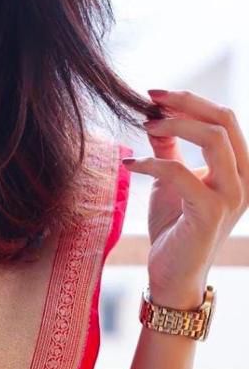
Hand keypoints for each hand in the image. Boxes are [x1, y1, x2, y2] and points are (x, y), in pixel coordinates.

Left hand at [123, 89, 248, 307]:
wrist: (173, 274)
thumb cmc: (174, 225)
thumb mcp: (171, 178)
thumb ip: (169, 146)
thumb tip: (154, 112)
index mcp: (241, 167)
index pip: (225, 118)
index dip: (191, 100)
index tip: (155, 94)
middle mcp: (245, 180)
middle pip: (225, 120)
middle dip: (186, 103)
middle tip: (149, 99)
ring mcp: (232, 196)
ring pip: (214, 138)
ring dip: (174, 125)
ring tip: (144, 126)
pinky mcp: (210, 212)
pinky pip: (180, 171)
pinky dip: (152, 162)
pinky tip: (130, 164)